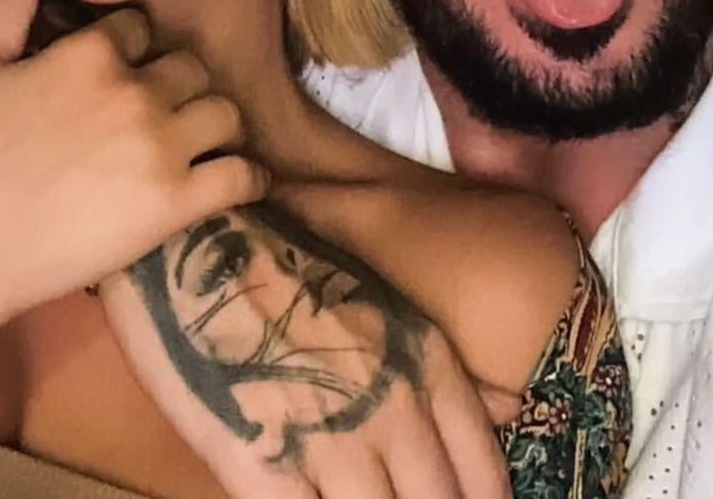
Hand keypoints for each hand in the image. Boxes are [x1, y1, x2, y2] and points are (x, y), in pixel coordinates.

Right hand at [0, 0, 269, 323]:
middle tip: (161, 108)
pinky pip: (239, 176)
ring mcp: (161, 148)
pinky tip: (243, 178)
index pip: (137, 28)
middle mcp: (136, 92)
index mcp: (89, 54)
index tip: (122, 68)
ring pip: (225, 113)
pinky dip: (249, 176)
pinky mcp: (175, 204)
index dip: (130, 46)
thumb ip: (6, 5)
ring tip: (201, 138)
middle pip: (190, 67)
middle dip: (178, 82)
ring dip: (215, 122)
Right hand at [99, 204, 509, 497]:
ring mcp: (327, 440)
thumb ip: (440, 367)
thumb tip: (510, 409)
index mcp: (424, 366)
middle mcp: (390, 409)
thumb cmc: (289, 264)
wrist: (203, 240)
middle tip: (392, 496)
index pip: (481, 475)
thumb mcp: (382, 300)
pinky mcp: (260, 463)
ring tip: (345, 497)